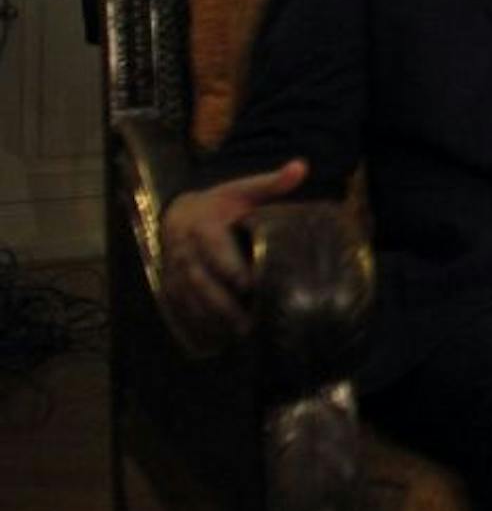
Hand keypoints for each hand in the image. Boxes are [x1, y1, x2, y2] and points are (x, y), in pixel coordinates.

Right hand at [158, 159, 307, 350]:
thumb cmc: (221, 204)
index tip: (251, 285)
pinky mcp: (170, 288)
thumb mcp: (243, 191)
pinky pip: (178, 311)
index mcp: (202, 227)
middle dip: (223, 305)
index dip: (230, 269)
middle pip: (201, 282)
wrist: (179, 213)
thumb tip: (302, 166)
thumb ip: (272, 183)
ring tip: (237, 336)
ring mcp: (174, 273)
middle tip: (249, 323)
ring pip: (188, 301)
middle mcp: (184, 252)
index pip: (215, 251)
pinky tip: (216, 343)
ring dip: (210, 321)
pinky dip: (194, 328)